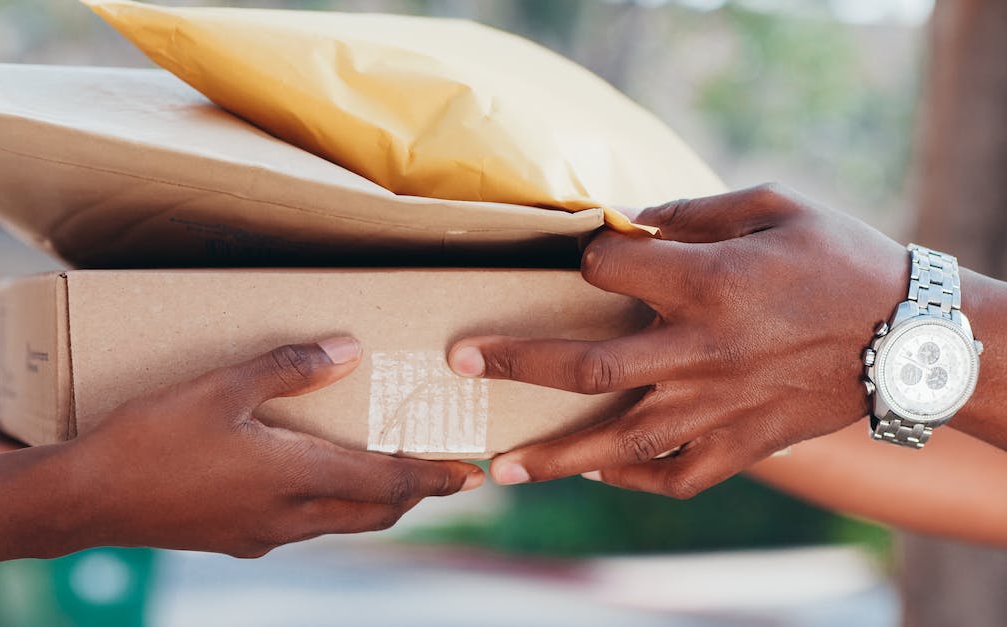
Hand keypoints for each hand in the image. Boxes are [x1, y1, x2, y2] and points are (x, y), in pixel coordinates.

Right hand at [68, 337, 483, 557]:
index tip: (471, 475)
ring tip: (386, 475)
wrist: (88, 500)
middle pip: (373, 511)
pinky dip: (329, 507)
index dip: (434, 478)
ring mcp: (262, 535)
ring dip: (372, 502)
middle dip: (413, 494)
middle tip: (439, 474)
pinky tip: (310, 483)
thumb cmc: (151, 439)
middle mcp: (289, 516)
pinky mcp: (235, 541)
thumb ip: (289, 366)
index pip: (388, 483)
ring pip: (339, 522)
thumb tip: (348, 351)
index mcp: (295, 476)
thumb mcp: (221, 386)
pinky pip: (302, 526)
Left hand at [447, 184, 905, 497]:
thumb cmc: (841, 260)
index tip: (574, 257)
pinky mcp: (743, 446)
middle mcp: (701, 353)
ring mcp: (718, 409)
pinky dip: (633, 480)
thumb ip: (693, 213)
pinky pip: (675, 477)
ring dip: (552, 455)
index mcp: (707, 285)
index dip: (581, 258)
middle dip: (514, 363)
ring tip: (497, 466)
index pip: (605, 271)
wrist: (914, 338)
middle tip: (461, 361)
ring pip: (617, 441)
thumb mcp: (775, 206)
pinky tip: (599, 474)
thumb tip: (628, 221)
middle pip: (586, 368)